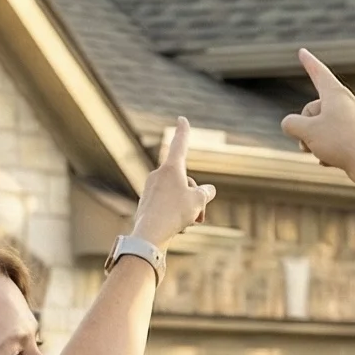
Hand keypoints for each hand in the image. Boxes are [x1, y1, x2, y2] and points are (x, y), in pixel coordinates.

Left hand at [129, 116, 216, 249]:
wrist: (149, 235)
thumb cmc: (174, 214)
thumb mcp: (198, 201)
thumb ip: (205, 192)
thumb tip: (207, 190)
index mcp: (171, 168)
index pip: (179, 145)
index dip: (183, 131)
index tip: (182, 119)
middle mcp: (158, 175)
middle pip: (185, 180)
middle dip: (195, 195)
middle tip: (199, 214)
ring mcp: (151, 189)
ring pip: (177, 194)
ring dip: (188, 207)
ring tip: (189, 222)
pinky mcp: (147, 203)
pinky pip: (167, 204)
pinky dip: (175, 213)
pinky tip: (176, 227)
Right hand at [280, 49, 354, 176]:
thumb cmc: (340, 144)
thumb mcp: (306, 132)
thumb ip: (291, 124)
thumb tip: (291, 125)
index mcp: (336, 94)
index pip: (319, 73)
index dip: (308, 62)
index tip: (302, 51)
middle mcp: (347, 103)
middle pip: (313, 109)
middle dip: (305, 126)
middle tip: (309, 141)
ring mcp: (354, 120)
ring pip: (322, 127)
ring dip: (313, 141)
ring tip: (320, 153)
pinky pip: (333, 140)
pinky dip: (326, 151)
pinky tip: (329, 162)